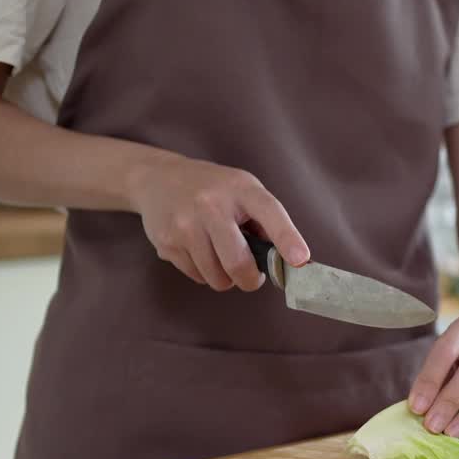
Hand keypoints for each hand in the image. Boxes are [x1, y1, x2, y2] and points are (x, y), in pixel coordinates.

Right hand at [128, 154, 309, 290]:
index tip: (300, 260)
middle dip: (250, 280)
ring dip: (225, 278)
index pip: (270, 213)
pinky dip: (204, 273)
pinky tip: (199, 251)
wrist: (157, 178)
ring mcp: (185, 224)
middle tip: (252, 277)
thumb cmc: (213, 189)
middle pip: (238, 262)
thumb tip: (289, 260)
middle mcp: (211, 205)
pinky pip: (197, 276)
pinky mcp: (167, 242)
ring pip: (217, 277)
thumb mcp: (244, 190)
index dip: (287, 238)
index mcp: (241, 189)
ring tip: (221, 256)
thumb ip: (266, 221)